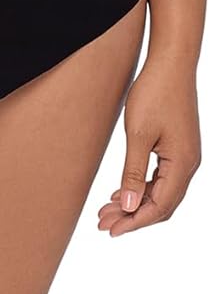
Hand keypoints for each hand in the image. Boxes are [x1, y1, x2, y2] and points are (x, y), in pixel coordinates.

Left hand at [97, 52, 200, 235]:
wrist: (171, 62)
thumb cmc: (155, 92)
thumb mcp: (138, 135)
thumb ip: (133, 173)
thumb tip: (130, 207)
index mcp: (182, 164)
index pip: (160, 207)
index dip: (135, 222)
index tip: (111, 230)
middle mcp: (189, 164)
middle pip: (162, 204)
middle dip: (133, 216)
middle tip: (103, 223)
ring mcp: (185, 156)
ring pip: (161, 192)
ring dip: (136, 203)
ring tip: (107, 210)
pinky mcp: (179, 146)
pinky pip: (162, 177)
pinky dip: (143, 188)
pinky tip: (122, 191)